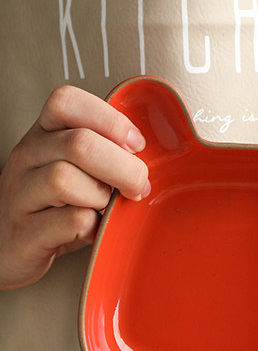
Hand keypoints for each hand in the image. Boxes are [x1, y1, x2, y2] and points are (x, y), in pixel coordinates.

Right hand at [0, 85, 148, 289]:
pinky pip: (70, 222)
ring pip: (66, 180)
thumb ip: (105, 155)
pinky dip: (92, 227)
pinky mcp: (26, 232)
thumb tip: (151, 157)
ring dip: (101, 197)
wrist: (8, 247)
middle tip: (138, 186)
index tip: (136, 146)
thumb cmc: (53, 207)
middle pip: (78, 143)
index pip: (67, 102)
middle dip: (122, 167)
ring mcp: (21, 194)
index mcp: (43, 134)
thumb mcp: (77, 170)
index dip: (111, 120)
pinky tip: (93, 230)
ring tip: (106, 209)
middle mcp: (27, 157)